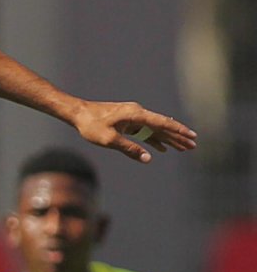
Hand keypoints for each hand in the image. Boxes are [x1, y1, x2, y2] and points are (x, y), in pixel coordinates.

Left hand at [70, 100, 196, 162]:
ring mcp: (132, 117)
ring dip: (168, 139)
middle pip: (162, 126)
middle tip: (193, 146)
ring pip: (154, 129)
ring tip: (183, 148)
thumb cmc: (91, 125)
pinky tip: (161, 148)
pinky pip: (144, 131)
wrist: (77, 113)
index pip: (162, 123)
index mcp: (135, 114)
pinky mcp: (127, 121)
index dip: (178, 131)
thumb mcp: (109, 140)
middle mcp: (137, 113)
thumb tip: (148, 159)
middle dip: (178, 137)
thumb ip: (129, 149)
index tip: (192, 136)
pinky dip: (154, 139)